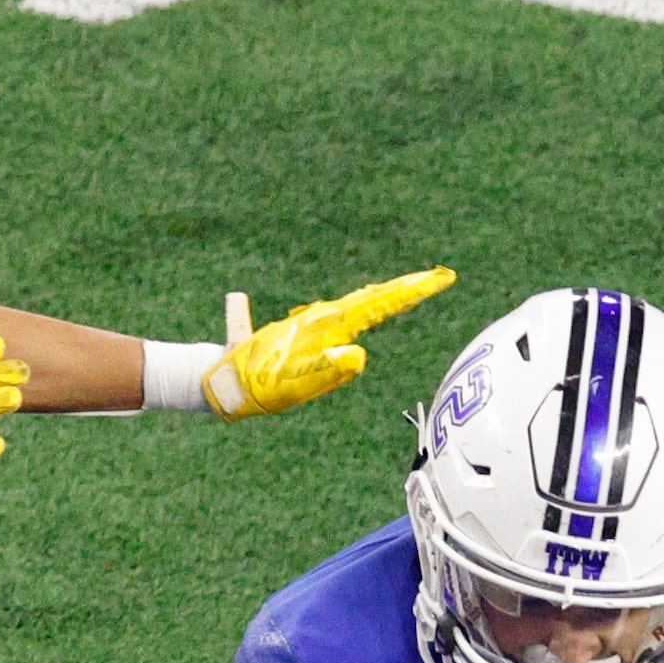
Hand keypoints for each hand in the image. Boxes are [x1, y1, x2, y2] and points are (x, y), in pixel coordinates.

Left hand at [202, 267, 456, 420]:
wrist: (223, 381)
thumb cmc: (260, 386)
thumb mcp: (294, 384)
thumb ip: (326, 371)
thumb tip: (359, 356)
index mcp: (326, 326)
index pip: (378, 305)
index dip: (411, 292)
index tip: (438, 278)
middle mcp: (322, 318)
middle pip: (373, 298)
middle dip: (407, 288)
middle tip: (439, 276)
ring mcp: (313, 323)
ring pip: (358, 303)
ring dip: (387, 294)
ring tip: (411, 287)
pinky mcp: (305, 331)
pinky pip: (339, 314)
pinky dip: (359, 305)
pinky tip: (366, 301)